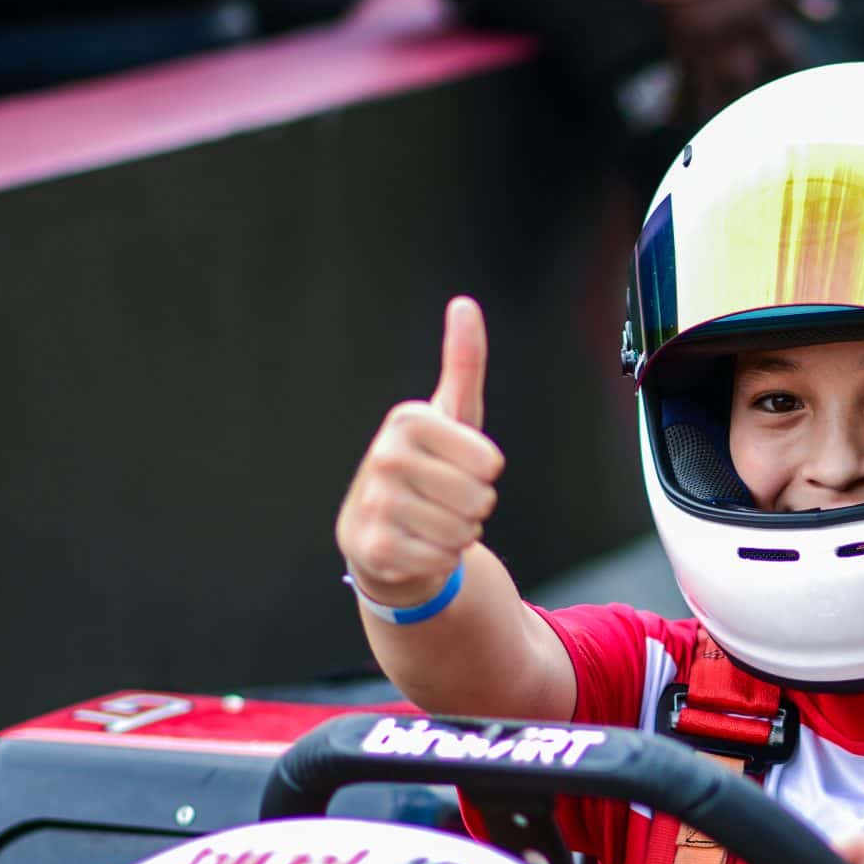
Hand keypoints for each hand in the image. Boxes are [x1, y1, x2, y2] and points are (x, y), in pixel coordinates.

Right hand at [335, 298, 507, 610]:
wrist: (382, 531)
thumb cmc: (431, 466)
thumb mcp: (452, 415)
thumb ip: (463, 362)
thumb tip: (465, 304)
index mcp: (408, 420)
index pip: (490, 463)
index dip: (486, 472)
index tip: (458, 465)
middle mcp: (385, 457)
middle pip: (479, 500)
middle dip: (475, 508)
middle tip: (446, 499)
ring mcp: (375, 502)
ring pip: (461, 533)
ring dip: (458, 535)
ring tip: (432, 522)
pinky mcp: (373, 546)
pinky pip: (440, 560)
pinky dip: (439, 560)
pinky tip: (418, 546)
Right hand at [658, 0, 831, 120]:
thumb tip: (830, 14)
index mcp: (766, 24)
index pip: (790, 56)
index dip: (794, 70)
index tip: (801, 89)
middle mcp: (740, 43)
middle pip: (751, 84)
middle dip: (754, 104)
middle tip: (758, 127)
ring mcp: (710, 49)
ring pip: (715, 95)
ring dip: (715, 116)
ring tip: (714, 139)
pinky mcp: (682, 48)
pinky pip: (679, 85)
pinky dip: (675, 105)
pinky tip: (668, 122)